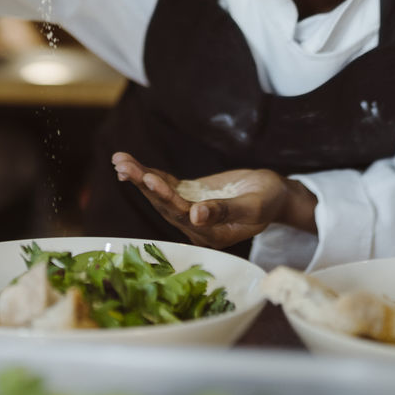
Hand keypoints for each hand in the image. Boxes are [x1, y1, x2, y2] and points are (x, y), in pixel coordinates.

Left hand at [111, 152, 315, 249]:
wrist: (274, 195)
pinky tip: (131, 166)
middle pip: (163, 204)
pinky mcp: (190, 195)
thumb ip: (224, 212)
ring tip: (119, 160)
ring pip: (160, 194)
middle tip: (122, 165)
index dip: (165, 196)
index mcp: (210, 234)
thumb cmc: (268, 201)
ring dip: (140, 177)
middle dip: (142, 182)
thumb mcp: (252, 207)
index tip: (149, 178)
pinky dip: (149, 175)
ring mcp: (190, 209)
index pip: (181, 214)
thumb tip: (195, 216)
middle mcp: (194, 226)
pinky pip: (166, 185)